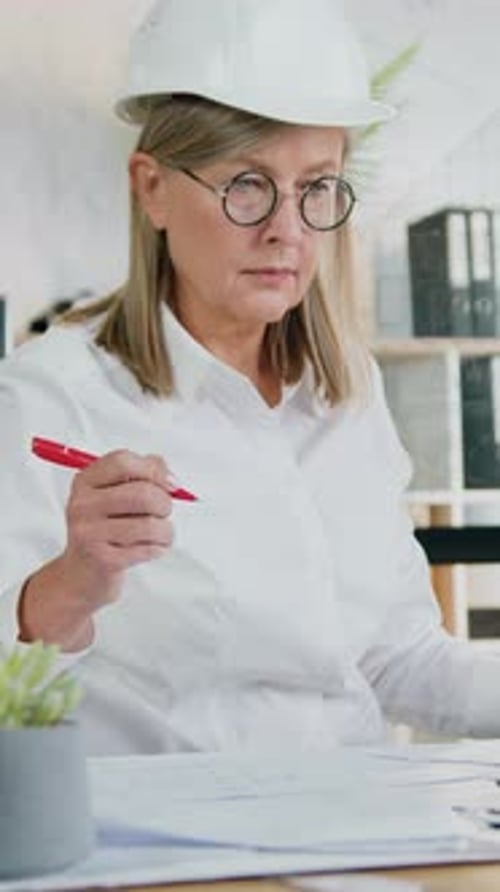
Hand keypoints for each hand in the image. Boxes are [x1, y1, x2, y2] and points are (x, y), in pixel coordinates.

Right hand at [61, 449, 173, 608]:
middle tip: (164, 512)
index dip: (153, 470)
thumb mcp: (114, 495)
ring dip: (166, 531)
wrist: (81, 575)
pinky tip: (150, 549)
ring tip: (161, 534)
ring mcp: (89, 533)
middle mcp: (82, 505)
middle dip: (164, 504)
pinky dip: (158, 548)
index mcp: (85, 482)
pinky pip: (148, 549)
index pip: (122, 462)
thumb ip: (142, 474)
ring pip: (149, 524)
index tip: (168, 483)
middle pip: (141, 493)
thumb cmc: (105, 530)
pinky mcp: (102, 560)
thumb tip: (166, 473)